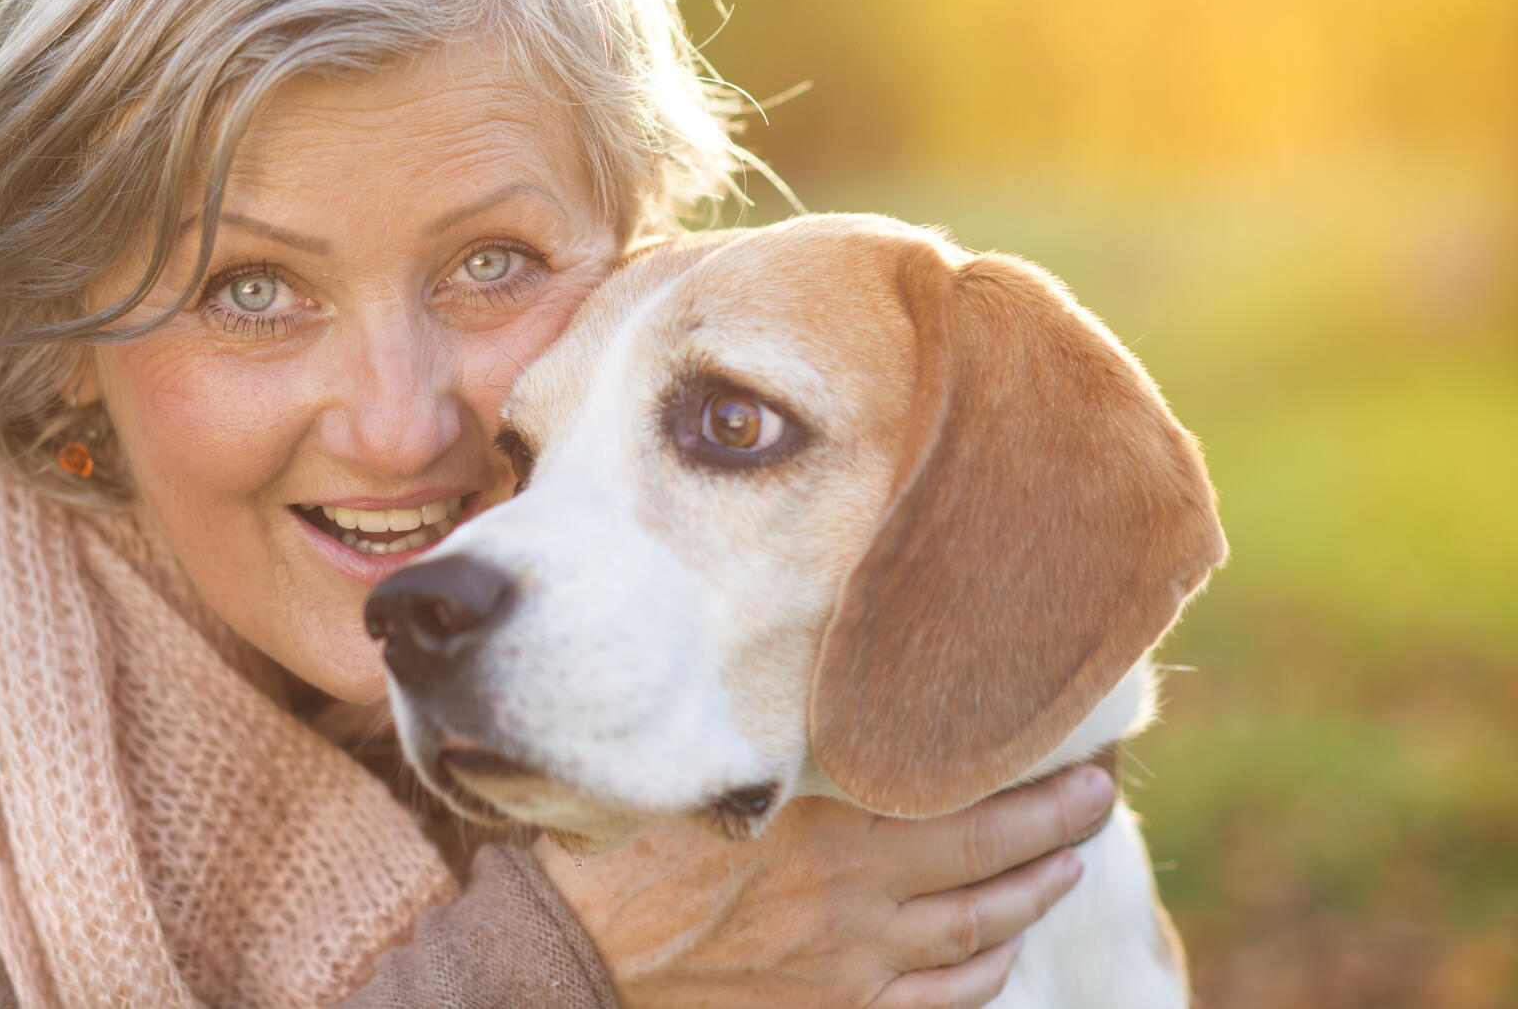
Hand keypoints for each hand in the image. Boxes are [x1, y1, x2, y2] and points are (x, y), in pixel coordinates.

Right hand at [534, 764, 1114, 1008]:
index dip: (1027, 780)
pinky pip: (935, 1002)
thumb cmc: (626, 846)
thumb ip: (779, 742)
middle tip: (1098, 795)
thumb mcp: (708, 770)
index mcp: (827, 828)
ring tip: (1066, 864)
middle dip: (1054, 828)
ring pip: (974, 936)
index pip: (958, 799)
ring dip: (1031, 898)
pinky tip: (1000, 953)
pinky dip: (980, 976)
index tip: (1074, 750)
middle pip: (986, 864)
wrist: (573, 949)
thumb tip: (827, 693)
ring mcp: (851, 967)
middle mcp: (856, 900)